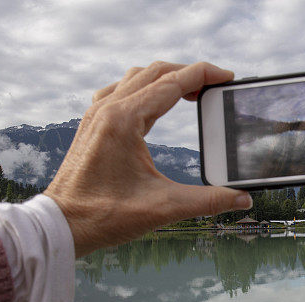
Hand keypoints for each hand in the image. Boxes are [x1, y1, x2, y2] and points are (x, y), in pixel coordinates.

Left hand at [44, 61, 251, 256]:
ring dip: (165, 77)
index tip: (227, 77)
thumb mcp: (163, 207)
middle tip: (214, 86)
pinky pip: (118, 89)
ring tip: (189, 92)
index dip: (204, 75)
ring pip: (136, 77)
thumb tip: (242, 199)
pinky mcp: (91, 125)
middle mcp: (109, 109)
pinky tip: (150, 102)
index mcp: (125, 120)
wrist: (62, 225)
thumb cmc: (104, 215)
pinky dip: (142, 87)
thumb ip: (208, 201)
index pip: (173, 82)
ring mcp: (97, 114)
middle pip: (156, 72)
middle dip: (188, 73)